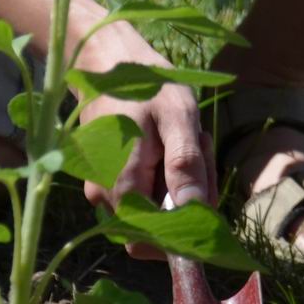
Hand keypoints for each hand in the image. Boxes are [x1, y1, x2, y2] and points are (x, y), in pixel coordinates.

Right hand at [70, 22, 212, 258]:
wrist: (108, 61)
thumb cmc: (146, 85)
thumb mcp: (178, 117)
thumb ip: (184, 166)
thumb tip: (194, 212)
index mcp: (121, 185)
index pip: (153, 242)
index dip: (184, 229)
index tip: (203, 189)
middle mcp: (103, 196)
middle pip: (155, 226)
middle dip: (186, 196)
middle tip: (198, 147)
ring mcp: (100, 189)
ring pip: (151, 209)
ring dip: (178, 182)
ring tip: (183, 137)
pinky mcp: (104, 179)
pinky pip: (141, 193)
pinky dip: (163, 174)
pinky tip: (168, 140)